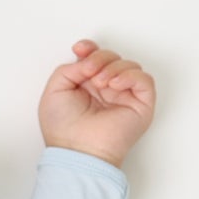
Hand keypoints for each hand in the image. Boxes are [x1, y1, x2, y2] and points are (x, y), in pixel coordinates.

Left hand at [38, 40, 155, 168]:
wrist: (76, 150)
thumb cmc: (63, 129)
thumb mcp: (54, 90)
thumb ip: (68, 68)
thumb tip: (88, 60)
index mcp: (87, 86)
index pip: (96, 58)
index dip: (90, 48)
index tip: (80, 49)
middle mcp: (107, 90)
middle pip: (112, 57)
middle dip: (100, 57)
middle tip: (89, 71)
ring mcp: (124, 97)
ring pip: (129, 65)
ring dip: (113, 67)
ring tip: (100, 83)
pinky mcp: (140, 105)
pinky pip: (144, 79)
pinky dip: (129, 76)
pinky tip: (113, 85)